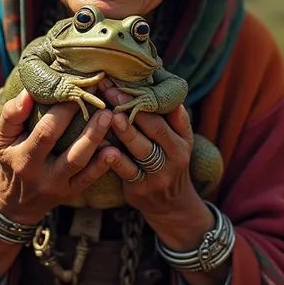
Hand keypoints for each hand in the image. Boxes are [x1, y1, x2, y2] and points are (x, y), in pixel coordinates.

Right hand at [0, 88, 115, 224]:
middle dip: (86, 123)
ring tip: (110, 117)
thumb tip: (29, 92)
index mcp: (23, 157)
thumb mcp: (3, 138)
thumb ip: (12, 114)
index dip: (63, 110)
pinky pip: (88, 179)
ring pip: (80, 163)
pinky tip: (115, 150)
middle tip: (101, 100)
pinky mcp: (71, 192)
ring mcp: (58, 185)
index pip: (45, 132)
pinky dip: (102, 165)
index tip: (78, 88)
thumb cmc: (12, 158)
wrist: (16, 201)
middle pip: (66, 149)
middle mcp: (41, 174)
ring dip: (96, 139)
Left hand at [99, 79, 213, 249]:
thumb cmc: (167, 161)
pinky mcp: (141, 189)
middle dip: (131, 106)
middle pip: (155, 127)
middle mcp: (176, 155)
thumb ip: (167, 115)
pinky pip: (125, 170)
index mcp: (184, 138)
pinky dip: (111, 155)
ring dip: (124, 129)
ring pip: (141, 148)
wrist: (172, 206)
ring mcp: (159, 174)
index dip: (149, 95)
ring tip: (110, 113)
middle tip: (111, 89)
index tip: (128, 79)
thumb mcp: (177, 139)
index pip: (169, 112)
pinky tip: (99, 142)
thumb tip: (151, 78)